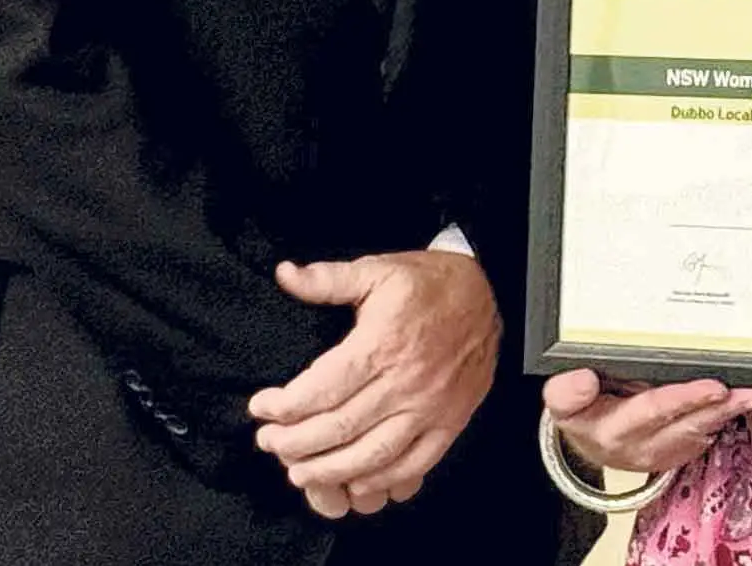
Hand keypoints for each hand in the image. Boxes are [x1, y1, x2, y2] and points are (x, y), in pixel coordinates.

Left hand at [249, 251, 499, 518]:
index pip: (321, 389)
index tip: (261, 408)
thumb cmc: (428, 283)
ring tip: (299, 473)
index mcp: (382, 344)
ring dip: (330, 472)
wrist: (490, 292)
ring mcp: (431, 408)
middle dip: (296, 443)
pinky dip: (382, 482)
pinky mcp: (450, 423)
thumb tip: (284, 274)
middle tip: (269, 442)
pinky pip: (414, 465)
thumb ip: (327, 278)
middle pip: (340, 428)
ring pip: (373, 456)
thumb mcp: (375, 269)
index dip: (284, 406)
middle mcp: (406, 382)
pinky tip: (355, 483)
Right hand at [542, 367, 751, 475]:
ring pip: (698, 431)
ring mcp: (662, 451)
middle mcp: (639, 446)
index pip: (645, 413)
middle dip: (709, 406)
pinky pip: (705, 433)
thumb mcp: (562, 402)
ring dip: (727, 413)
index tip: (711, 388)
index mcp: (609, 430)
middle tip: (737, 390)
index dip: (678, 401)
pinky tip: (744, 402)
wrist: (592, 443)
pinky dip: (726, 417)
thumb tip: (583, 379)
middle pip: (679, 423)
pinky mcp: (679, 450)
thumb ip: (566, 393)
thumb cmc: (582, 412)